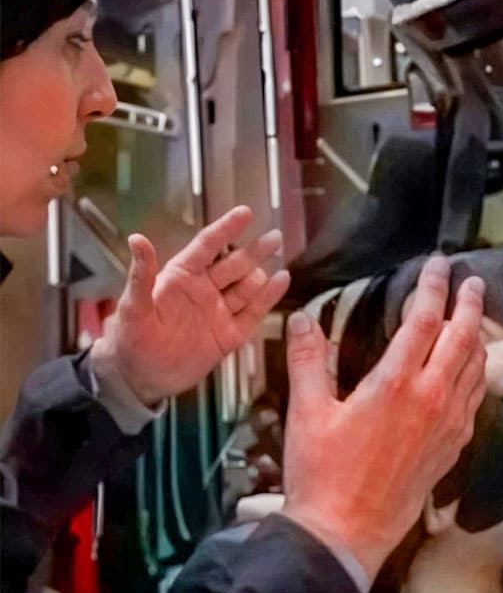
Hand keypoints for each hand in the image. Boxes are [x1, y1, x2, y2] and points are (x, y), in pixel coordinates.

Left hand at [92, 206, 288, 405]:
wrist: (140, 379)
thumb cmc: (130, 340)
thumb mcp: (133, 307)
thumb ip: (141, 275)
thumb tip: (136, 239)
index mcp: (181, 277)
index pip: (207, 247)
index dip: (226, 229)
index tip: (245, 212)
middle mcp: (204, 290)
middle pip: (234, 265)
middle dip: (254, 250)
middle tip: (275, 236)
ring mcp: (219, 312)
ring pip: (247, 287)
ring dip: (261, 273)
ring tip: (275, 263)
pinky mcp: (230, 335)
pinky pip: (253, 313)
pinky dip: (269, 297)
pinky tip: (281, 281)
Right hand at [280, 257, 486, 578]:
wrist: (346, 533)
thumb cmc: (322, 474)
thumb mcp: (307, 412)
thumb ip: (307, 360)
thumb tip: (300, 318)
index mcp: (396, 383)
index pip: (423, 320)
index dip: (432, 287)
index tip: (437, 264)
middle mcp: (431, 398)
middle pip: (463, 338)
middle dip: (470, 305)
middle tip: (473, 281)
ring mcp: (447, 424)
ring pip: (476, 368)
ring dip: (478, 337)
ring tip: (476, 318)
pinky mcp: (452, 447)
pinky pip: (474, 399)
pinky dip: (477, 374)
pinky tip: (472, 371)